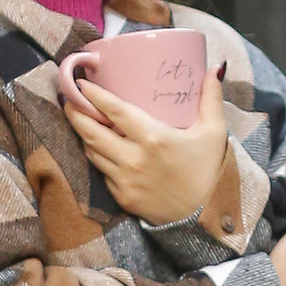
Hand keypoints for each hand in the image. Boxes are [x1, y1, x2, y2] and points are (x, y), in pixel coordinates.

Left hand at [67, 65, 232, 225]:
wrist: (204, 217)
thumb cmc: (209, 171)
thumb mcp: (214, 132)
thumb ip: (212, 98)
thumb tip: (215, 68)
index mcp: (154, 138)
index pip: (115, 111)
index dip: (94, 96)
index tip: (81, 83)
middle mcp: (134, 159)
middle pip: (92, 131)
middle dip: (75, 112)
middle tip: (70, 98)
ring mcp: (124, 180)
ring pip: (92, 151)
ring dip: (83, 134)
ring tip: (80, 119)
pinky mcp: (121, 197)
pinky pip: (101, 172)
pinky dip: (97, 157)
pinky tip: (97, 147)